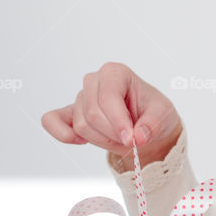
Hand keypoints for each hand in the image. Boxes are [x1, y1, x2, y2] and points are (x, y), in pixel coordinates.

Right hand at [41, 62, 181, 164]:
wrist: (145, 126)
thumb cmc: (153, 114)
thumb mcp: (164, 115)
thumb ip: (153, 124)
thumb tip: (138, 137)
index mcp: (115, 73)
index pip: (107, 98)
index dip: (118, 122)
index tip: (132, 139)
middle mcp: (94, 80)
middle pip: (92, 114)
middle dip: (112, 134)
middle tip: (130, 140)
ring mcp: (80, 97)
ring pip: (81, 125)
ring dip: (102, 140)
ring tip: (118, 138)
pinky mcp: (69, 113)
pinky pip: (51, 121)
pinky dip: (63, 134)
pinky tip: (81, 142)